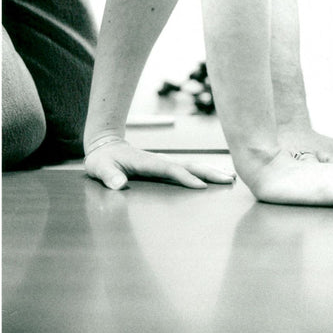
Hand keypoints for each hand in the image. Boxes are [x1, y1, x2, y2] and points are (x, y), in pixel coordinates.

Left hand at [84, 138, 235, 189]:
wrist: (106, 146)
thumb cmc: (102, 160)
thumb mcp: (99, 168)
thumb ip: (108, 175)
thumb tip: (117, 184)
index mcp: (148, 163)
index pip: (171, 170)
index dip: (185, 178)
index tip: (201, 187)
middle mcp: (162, 161)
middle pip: (190, 166)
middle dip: (210, 172)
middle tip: (230, 179)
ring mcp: (166, 163)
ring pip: (194, 166)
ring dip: (213, 171)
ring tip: (232, 177)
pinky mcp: (167, 167)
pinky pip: (190, 169)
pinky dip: (206, 172)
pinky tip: (218, 176)